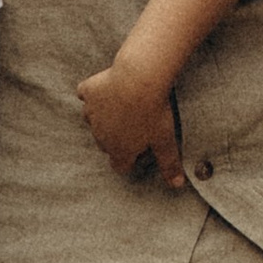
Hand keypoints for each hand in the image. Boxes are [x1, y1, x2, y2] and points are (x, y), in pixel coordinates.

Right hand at [77, 59, 187, 185]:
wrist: (139, 78)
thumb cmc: (154, 110)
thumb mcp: (165, 139)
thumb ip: (169, 163)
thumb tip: (177, 185)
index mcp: (118, 150)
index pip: (120, 165)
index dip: (131, 159)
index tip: (142, 148)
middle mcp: (100, 135)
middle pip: (105, 144)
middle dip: (117, 138)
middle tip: (136, 124)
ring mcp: (91, 113)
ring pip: (93, 120)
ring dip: (103, 116)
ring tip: (123, 105)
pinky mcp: (88, 92)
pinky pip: (85, 95)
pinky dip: (92, 93)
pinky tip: (105, 88)